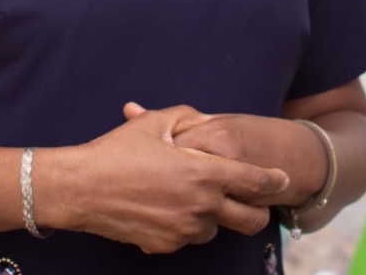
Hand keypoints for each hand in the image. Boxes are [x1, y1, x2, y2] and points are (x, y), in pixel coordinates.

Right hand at [41, 103, 287, 253]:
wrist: (82, 188)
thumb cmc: (118, 151)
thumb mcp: (157, 122)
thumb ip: (190, 118)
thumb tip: (206, 121)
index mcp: (204, 173)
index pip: (254, 181)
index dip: (273, 180)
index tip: (283, 179)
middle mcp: (201, 207)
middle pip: (250, 220)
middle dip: (258, 210)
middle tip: (250, 199)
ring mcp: (184, 231)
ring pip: (217, 229)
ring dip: (214, 216)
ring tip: (191, 195)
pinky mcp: (166, 246)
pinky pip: (188, 237)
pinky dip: (185, 224)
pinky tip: (165, 205)